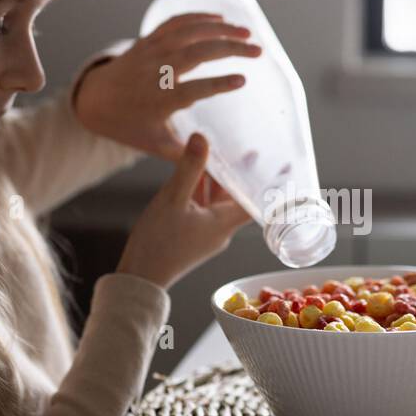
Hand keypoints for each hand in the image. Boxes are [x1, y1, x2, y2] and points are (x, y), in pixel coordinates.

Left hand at [73, 13, 261, 161]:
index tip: (243, 80)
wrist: (94, 99)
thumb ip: (186, 156)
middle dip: (230, 48)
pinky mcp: (148, 40)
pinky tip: (221, 19)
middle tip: (257, 51)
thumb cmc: (130, 126)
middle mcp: (155, 72)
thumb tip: (218, 175)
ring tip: (248, 32)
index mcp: (159, 101)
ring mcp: (151, 52)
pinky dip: (198, 17)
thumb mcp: (156, 146)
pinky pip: (175, 23)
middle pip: (196, 54)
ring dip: (220, 29)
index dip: (218, 84)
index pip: (193, 89)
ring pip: (188, 32)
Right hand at [115, 132, 252, 288]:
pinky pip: (202, 207)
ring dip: (214, 180)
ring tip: (214, 152)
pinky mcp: (193, 234)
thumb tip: (202, 138)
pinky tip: (192, 173)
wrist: (140, 276)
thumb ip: (189, 168)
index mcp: (224, 223)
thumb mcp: (173, 199)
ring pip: (216, 200)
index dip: (265, 181)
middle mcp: (221, 229)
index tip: (275, 163)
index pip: (254, 200)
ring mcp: (206, 232)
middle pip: (234, 196)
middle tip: (240, 147)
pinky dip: (200, 191)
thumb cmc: (158, 242)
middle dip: (235, 173)